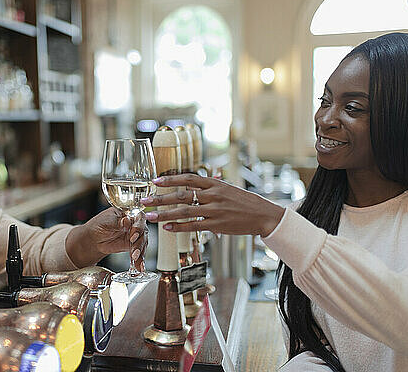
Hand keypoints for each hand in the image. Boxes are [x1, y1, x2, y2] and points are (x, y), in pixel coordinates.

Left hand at [66, 207, 147, 267]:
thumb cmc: (99, 225)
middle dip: (139, 242)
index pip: (139, 218)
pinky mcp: (133, 246)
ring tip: (136, 260)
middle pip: (143, 232)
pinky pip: (139, 252)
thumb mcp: (107, 222)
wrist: (93, 239)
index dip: (138, 227)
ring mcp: (135, 235)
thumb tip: (128, 221)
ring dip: (141, 252)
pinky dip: (140, 260)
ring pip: (143, 243)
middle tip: (134, 251)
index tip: (133, 236)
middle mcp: (134, 223)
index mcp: (129, 213)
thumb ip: (118, 222)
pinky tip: (140, 266)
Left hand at [141, 174, 284, 236]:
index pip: (187, 178)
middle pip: (181, 194)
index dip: (170, 179)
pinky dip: (179, 226)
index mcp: (214, 183)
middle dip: (160, 198)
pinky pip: (194, 225)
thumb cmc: (243, 201)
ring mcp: (215, 210)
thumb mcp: (226, 188)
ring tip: (150, 216)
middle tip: (145, 201)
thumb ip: (208, 187)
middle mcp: (213, 194)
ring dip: (164, 214)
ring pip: (184, 211)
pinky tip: (167, 228)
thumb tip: (191, 185)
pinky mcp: (217, 224)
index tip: (154, 182)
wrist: (263, 214)